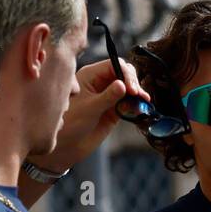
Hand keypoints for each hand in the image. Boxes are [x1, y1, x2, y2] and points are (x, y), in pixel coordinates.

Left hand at [27, 56, 148, 173]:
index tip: (131, 89)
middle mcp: (100, 82)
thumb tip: (123, 85)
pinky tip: (141, 108)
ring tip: (144, 102)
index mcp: (90, 75)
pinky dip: (137, 104)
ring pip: (129, 88)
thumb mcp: (89, 108)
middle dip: (133, 83)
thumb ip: (108, 96)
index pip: (114, 65)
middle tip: (137, 96)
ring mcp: (108, 96)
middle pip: (124, 73)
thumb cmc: (70, 124)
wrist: (66, 145)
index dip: (126, 74)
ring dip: (138, 94)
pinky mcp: (114, 109)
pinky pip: (129, 102)